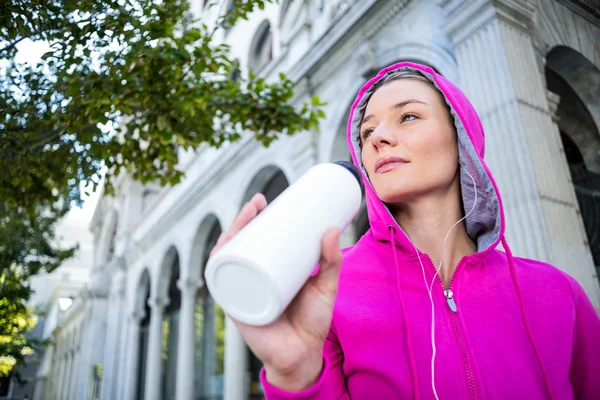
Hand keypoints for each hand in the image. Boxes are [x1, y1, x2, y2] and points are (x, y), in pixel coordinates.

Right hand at [209, 193, 342, 390]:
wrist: (305, 355)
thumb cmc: (313, 320)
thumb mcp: (325, 285)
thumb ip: (331, 260)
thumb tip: (332, 229)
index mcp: (269, 271)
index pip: (255, 241)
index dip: (253, 219)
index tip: (263, 201)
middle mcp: (252, 278)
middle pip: (238, 245)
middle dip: (241, 221)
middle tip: (257, 204)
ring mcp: (243, 292)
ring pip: (227, 259)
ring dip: (228, 236)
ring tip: (244, 219)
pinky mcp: (239, 307)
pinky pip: (222, 285)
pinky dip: (218, 266)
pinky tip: (221, 249)